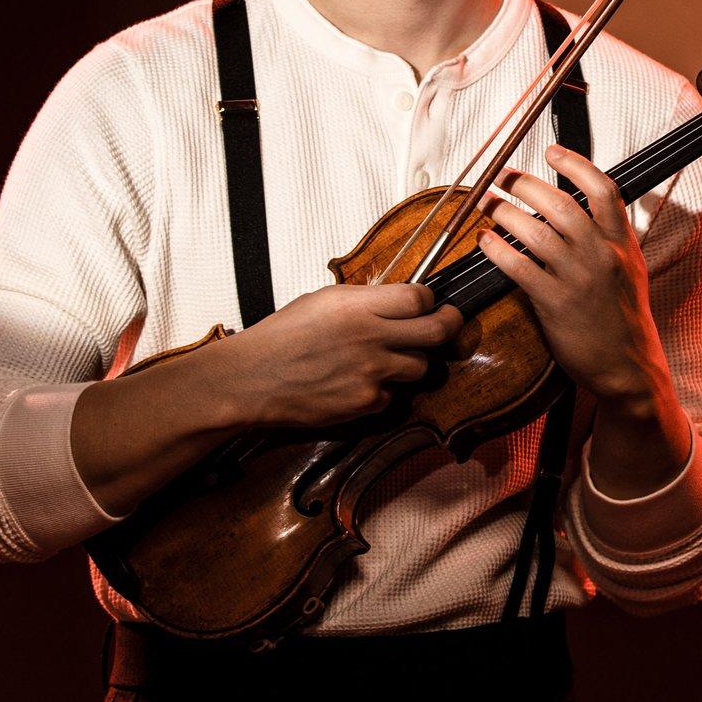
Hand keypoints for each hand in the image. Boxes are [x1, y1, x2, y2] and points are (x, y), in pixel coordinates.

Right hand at [221, 281, 462, 426]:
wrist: (251, 380)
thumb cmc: (281, 337)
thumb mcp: (322, 300)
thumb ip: (364, 300)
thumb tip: (397, 300)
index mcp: (359, 306)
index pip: (421, 298)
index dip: (430, 299)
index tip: (429, 302)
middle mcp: (372, 338)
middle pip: (438, 331)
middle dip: (451, 324)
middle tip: (450, 322)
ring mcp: (372, 373)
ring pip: (420, 367)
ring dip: (411, 361)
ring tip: (389, 358)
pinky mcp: (366, 403)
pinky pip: (392, 396)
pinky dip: (383, 390)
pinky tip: (360, 383)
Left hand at [476, 145, 674, 404]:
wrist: (628, 365)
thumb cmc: (624, 316)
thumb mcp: (629, 267)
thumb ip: (608, 237)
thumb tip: (577, 207)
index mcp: (621, 242)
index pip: (602, 189)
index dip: (575, 164)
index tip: (551, 152)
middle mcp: (601, 254)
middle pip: (560, 203)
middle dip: (524, 183)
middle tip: (502, 177)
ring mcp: (578, 278)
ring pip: (535, 231)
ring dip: (504, 212)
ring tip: (487, 203)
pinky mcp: (555, 303)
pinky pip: (519, 266)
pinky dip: (498, 249)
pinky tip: (486, 240)